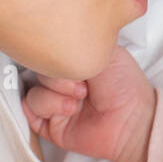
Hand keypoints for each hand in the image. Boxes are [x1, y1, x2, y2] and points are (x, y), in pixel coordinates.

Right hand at [21, 44, 156, 161]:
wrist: (132, 119)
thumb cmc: (125, 85)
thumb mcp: (106, 50)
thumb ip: (77, 41)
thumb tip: (53, 38)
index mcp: (73, 62)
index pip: (47, 51)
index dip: (54, 53)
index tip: (71, 57)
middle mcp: (63, 82)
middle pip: (37, 70)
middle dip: (58, 76)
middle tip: (83, 85)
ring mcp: (55, 102)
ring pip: (33, 90)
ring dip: (55, 94)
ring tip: (79, 100)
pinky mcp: (50, 124)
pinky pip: (30, 110)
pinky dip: (46, 106)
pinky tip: (68, 109)